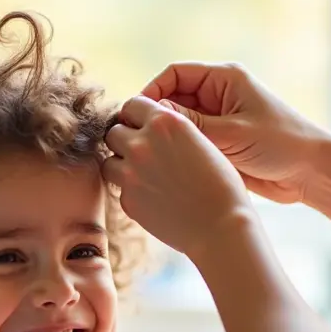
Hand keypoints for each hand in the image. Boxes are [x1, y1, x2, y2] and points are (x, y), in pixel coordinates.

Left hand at [101, 96, 249, 257]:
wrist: (221, 226)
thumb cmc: (220, 185)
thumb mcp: (200, 141)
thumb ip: (172, 131)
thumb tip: (148, 129)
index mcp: (165, 122)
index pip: (132, 105)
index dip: (136, 117)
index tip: (142, 128)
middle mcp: (142, 143)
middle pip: (114, 132)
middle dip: (125, 141)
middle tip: (143, 155)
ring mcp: (131, 173)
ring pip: (109, 161)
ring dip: (122, 166)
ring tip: (144, 177)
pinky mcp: (127, 200)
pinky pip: (120, 189)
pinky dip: (132, 192)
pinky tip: (154, 198)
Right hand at [141, 62, 330, 204]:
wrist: (310, 173)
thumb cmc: (281, 144)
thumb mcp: (232, 133)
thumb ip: (192, 125)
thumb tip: (153, 116)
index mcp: (224, 79)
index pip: (174, 74)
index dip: (152, 92)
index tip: (137, 115)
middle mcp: (218, 95)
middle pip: (172, 98)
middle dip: (155, 117)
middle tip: (139, 139)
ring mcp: (218, 120)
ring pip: (178, 123)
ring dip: (166, 137)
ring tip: (150, 155)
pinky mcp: (219, 143)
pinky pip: (190, 142)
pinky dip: (177, 151)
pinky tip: (166, 166)